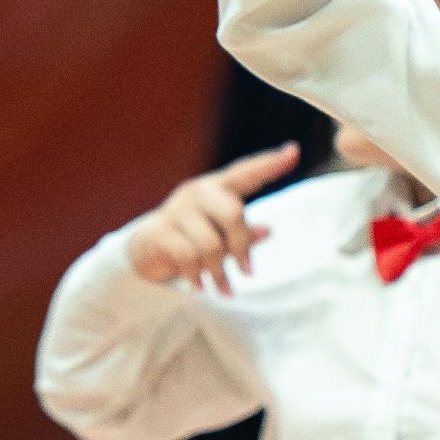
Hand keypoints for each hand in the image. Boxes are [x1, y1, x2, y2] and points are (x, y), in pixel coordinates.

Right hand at [127, 143, 299, 295]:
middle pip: (232, 214)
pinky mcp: (159, 231)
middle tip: (248, 272)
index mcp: (218, 188)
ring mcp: (176, 210)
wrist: (145, 249)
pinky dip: (198, 276)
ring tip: (224, 288)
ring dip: (219, 271)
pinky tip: (200, 286)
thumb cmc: (194, 239)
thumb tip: (267, 230)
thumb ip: (243, 234)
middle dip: (241, 247)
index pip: (247, 172)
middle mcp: (197, 192)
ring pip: (210, 243)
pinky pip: (188, 257)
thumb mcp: (222, 236)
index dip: (270, 163)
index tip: (294, 151)